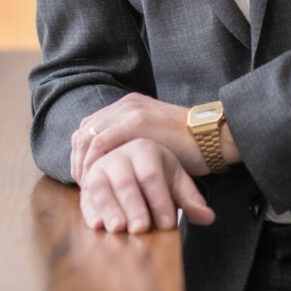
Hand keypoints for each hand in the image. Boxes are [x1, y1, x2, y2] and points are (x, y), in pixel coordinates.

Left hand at [72, 92, 237, 185]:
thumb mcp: (155, 138)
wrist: (213, 137)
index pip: (91, 127)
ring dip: (82, 162)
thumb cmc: (188, 145)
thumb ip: (135, 141)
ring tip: (88, 185)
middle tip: (83, 183)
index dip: (82, 152)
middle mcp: (125, 105)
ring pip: (88, 137)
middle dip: (78, 159)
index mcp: (129, 105)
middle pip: (84, 131)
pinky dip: (92, 162)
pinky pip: (100, 143)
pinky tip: (96, 180)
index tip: (86, 175)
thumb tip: (116, 162)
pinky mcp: (135, 122)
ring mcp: (129, 111)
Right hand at [78, 138, 214, 233]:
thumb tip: (208, 217)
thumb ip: (191, 200)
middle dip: (133, 206)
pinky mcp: (86, 179)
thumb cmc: (159, 174)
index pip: (152, 175)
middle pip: (125, 181)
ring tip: (117, 229)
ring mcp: (99, 164)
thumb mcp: (177, 182)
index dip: (159, 200)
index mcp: (145, 148)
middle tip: (141, 229)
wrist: (134, 159)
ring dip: (108, 208)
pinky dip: (89, 209)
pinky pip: (84, 193)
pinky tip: (97, 225)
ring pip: (99, 185)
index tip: (167, 224)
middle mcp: (120, 152)